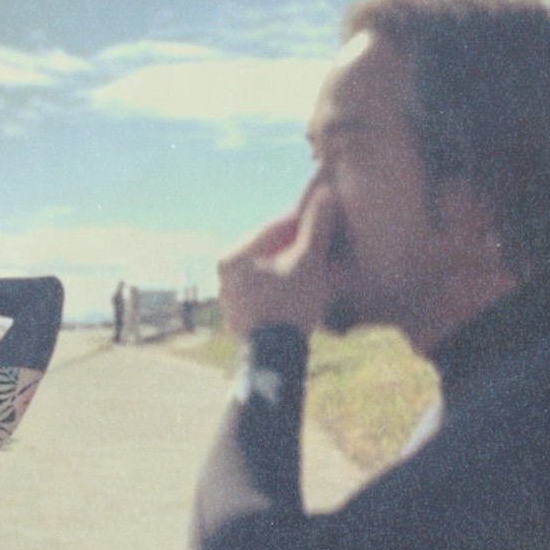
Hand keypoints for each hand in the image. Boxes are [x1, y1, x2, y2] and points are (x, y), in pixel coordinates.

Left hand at [216, 177, 343, 338]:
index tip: (325, 216)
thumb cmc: (291, 302)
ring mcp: (230, 297)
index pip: (275, 229)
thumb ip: (316, 226)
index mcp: (234, 255)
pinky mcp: (240, 317)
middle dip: (299, 248)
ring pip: (269, 273)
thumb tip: (324, 194)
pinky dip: (284, 288)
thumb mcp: (308, 260)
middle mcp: (225, 274)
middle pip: (270, 251)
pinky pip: (266, 293)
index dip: (304, 221)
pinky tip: (305, 291)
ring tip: (319, 269)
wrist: (277, 355)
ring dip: (293, 269)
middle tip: (324, 245)